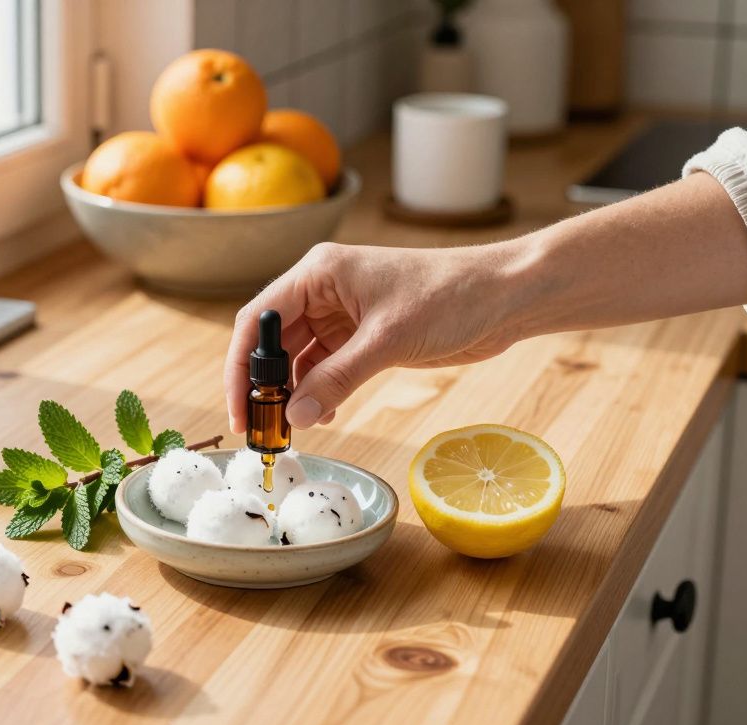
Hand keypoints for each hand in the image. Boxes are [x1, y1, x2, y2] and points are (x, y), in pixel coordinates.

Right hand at [224, 241, 526, 432]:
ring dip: (293, 394)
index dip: (241, 366)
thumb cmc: (452, 296)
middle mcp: (323, 290)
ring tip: (291, 430)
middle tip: (261, 429)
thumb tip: (295, 416)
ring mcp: (342, 314)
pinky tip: (323, 415)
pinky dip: (319, 392)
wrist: (507, 295)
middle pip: (273, 342)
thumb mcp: (388, 339)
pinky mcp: (363, 336)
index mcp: (318, 273)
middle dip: (264, 385)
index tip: (239, 407)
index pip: (258, 319)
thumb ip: (337, 378)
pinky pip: (326, 368)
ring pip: (299, 359)